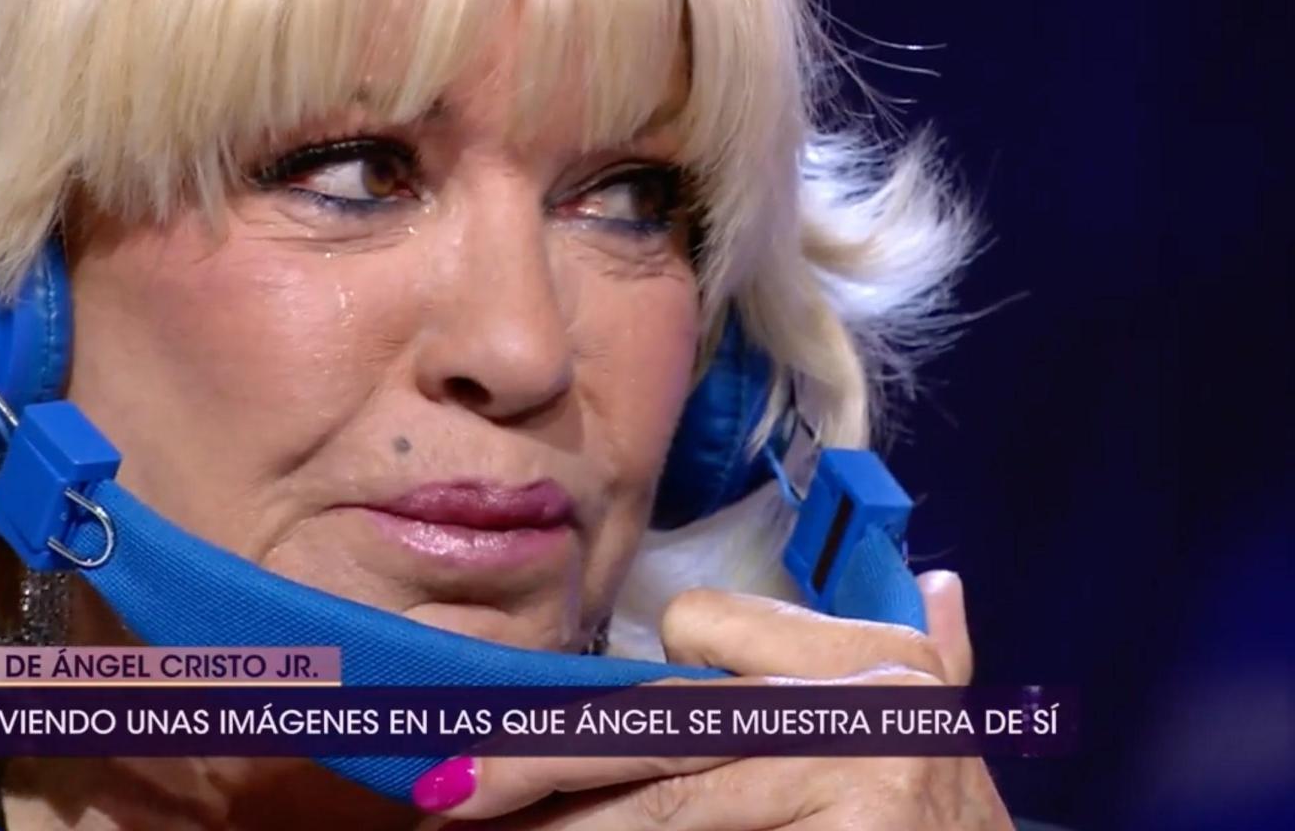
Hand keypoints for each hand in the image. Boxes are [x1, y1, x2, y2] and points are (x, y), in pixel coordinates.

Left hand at [411, 571, 1014, 829]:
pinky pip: (692, 830)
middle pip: (659, 721)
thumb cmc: (949, 823)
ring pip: (664, 798)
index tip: (572, 730)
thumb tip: (943, 593)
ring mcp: (858, 769)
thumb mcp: (941, 738)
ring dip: (562, 822)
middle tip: (449, 786)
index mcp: (874, 655)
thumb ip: (935, 661)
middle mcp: (866, 699)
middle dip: (541, 756)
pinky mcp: (853, 830)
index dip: (633, 690)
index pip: (699, 627)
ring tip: (475, 826)